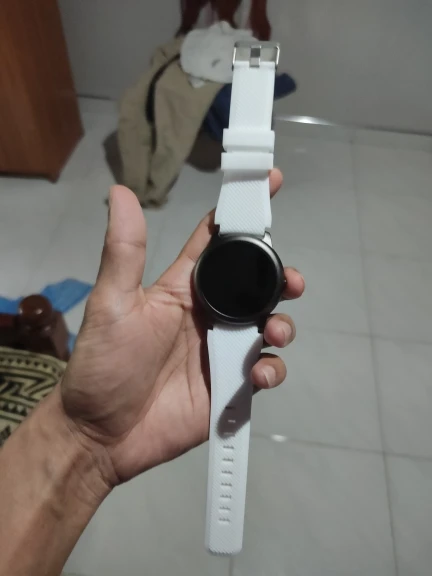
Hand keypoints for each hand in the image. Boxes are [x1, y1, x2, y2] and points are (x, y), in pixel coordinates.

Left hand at [61, 168, 304, 487]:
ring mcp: (223, 349)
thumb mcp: (112, 304)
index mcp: (184, 288)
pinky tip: (256, 374)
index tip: (270, 181)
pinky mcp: (232, 385)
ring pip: (269, 324)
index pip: (218, 240)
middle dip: (280, 277)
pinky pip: (265, 370)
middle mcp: (209, 314)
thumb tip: (120, 192)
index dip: (243, 211)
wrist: (102, 434)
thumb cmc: (102, 365)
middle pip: (256, 284)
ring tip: (273, 332)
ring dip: (282, 324)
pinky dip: (271, 370)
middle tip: (292, 283)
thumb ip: (124, 252)